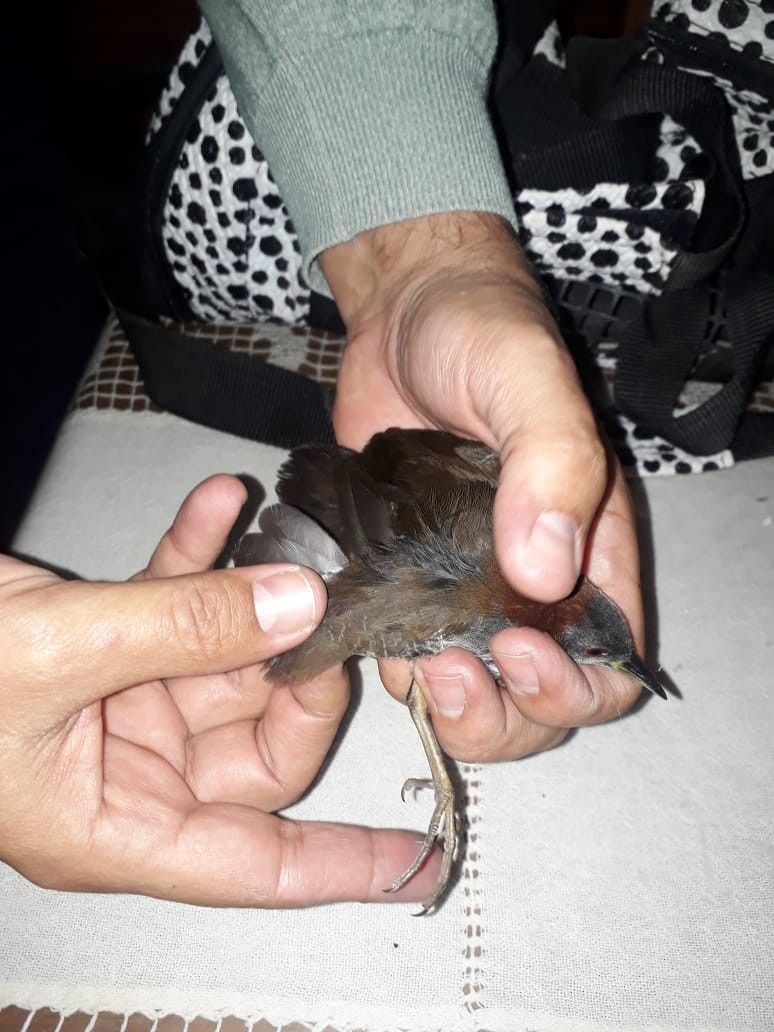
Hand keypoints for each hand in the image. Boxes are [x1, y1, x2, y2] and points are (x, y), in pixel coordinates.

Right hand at [0, 475, 438, 905]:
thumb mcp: (54, 656)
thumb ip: (180, 631)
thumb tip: (296, 607)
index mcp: (116, 825)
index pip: (254, 863)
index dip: (341, 863)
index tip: (421, 856)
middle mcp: (127, 772)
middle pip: (258, 743)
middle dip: (298, 676)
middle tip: (325, 609)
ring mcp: (121, 703)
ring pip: (226, 662)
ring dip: (255, 600)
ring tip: (287, 538)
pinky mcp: (106, 642)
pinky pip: (174, 602)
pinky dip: (198, 555)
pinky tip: (220, 501)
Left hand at [320, 212, 643, 760]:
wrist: (402, 310)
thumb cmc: (482, 330)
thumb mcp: (528, 383)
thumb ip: (552, 466)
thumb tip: (541, 572)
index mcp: (589, 547)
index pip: (610, 663)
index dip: (573, 686)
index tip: (517, 649)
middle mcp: (530, 582)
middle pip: (537, 703)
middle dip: (502, 715)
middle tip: (449, 673)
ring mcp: (461, 587)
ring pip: (469, 693)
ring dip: (443, 704)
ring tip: (409, 660)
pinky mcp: (403, 578)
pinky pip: (402, 653)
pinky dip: (388, 665)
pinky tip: (360, 634)